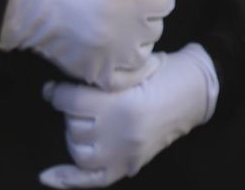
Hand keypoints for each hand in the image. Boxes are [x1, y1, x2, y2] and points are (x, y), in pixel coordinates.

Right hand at [0, 0, 173, 91]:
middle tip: (131, 10)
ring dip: (140, 42)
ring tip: (127, 32)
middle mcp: (128, 34)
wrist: (28, 6)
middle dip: (147, 17)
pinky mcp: (96, 73)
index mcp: (132, 4)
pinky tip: (143, 64)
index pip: (166, 2)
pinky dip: (136, 73)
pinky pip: (127, 80)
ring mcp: (113, 57)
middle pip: (156, 28)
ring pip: (144, 53)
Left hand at [39, 43, 218, 187]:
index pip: (71, 102)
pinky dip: (67, 179)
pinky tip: (46, 176)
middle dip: (73, 112)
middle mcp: (120, 134)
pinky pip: (91, 180)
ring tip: (86, 121)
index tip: (53, 88)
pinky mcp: (128, 166)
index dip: (58, 93)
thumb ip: (101, 77)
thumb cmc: (167, 72)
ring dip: (75, 134)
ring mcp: (124, 155)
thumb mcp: (134, 67)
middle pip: (73, 126)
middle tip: (84, 100)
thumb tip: (58, 89)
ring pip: (78, 150)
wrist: (197, 92)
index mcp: (122, 104)